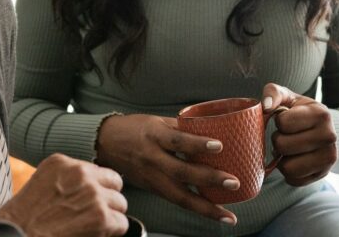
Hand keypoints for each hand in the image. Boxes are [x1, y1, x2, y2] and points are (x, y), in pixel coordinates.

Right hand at [0, 153, 127, 236]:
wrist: (16, 236)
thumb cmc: (21, 219)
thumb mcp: (40, 184)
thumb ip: (65, 179)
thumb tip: (90, 187)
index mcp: (62, 162)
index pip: (97, 171)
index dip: (96, 188)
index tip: (88, 200)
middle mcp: (80, 173)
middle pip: (114, 183)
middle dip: (106, 200)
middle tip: (92, 215)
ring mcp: (93, 195)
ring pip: (120, 204)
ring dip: (109, 217)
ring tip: (90, 227)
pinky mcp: (101, 217)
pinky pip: (122, 224)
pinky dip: (112, 233)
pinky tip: (94, 236)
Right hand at [95, 114, 238, 224]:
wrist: (105, 144)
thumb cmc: (135, 128)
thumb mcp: (157, 122)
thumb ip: (182, 128)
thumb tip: (212, 129)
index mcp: (154, 136)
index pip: (177, 141)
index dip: (198, 144)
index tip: (219, 146)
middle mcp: (152, 158)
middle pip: (181, 172)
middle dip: (208, 179)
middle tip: (233, 182)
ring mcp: (151, 177)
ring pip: (179, 197)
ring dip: (206, 208)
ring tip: (228, 216)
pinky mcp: (152, 189)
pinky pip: (176, 200)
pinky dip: (196, 207)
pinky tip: (213, 213)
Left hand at [262, 83, 338, 186]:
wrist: (322, 129)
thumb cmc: (298, 112)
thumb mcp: (288, 97)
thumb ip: (273, 93)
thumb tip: (266, 106)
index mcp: (320, 114)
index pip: (283, 123)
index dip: (279, 122)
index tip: (286, 119)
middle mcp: (329, 136)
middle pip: (282, 146)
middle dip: (278, 141)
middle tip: (286, 136)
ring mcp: (329, 157)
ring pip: (288, 168)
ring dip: (282, 159)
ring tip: (289, 149)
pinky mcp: (324, 174)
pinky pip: (294, 180)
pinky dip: (289, 173)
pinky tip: (294, 160)